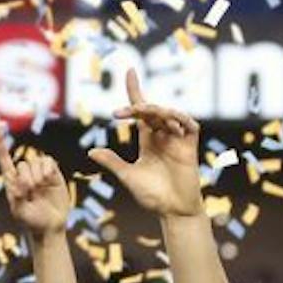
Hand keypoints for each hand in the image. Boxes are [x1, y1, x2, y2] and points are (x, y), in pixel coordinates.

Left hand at [0, 131, 71, 237]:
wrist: (49, 227)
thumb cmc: (30, 221)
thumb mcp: (19, 212)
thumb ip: (18, 197)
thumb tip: (22, 181)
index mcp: (11, 180)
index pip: (4, 157)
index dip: (0, 141)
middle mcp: (24, 173)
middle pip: (24, 164)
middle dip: (28, 179)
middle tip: (32, 194)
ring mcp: (39, 172)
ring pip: (37, 162)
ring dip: (39, 177)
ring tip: (41, 191)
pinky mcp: (53, 173)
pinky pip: (49, 162)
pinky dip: (49, 172)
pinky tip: (50, 182)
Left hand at [88, 70, 204, 218]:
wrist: (172, 211)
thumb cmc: (152, 195)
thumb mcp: (128, 176)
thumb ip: (113, 162)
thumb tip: (91, 151)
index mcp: (148, 139)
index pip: (141, 109)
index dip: (136, 90)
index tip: (130, 71)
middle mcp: (163, 136)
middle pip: (152, 109)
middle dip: (138, 105)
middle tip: (121, 112)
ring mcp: (177, 140)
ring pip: (169, 113)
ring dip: (156, 111)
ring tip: (141, 115)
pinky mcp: (190, 147)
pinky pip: (189, 124)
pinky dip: (179, 120)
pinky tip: (168, 125)